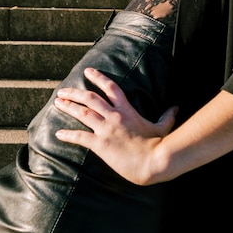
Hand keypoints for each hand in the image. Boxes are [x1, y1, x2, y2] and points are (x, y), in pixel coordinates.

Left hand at [54, 67, 177, 184]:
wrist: (153, 161)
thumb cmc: (158, 145)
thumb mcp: (163, 127)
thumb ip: (167, 116)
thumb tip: (176, 107)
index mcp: (127, 110)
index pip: (111, 88)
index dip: (98, 78)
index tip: (88, 71)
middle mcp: (114, 116)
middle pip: (90, 98)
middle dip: (74, 92)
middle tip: (62, 90)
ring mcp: (106, 130)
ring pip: (83, 113)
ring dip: (68, 107)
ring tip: (57, 103)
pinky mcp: (101, 144)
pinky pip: (80, 137)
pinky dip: (68, 135)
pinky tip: (58, 134)